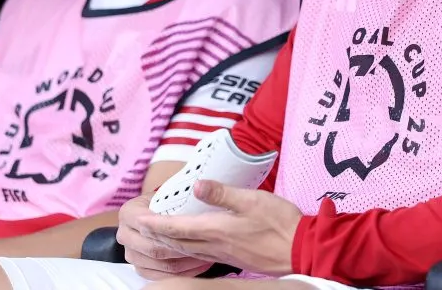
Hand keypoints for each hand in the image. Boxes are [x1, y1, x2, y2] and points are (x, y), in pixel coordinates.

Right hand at [117, 194, 212, 280]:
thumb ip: (177, 195)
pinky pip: (159, 275)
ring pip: (158, 264)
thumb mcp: (167, 193)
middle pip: (153, 248)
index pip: (149, 225)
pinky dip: (179, 273)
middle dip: (180, 249)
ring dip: (182, 263)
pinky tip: (196, 266)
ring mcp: (130, 253)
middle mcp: (124, 234)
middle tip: (202, 247)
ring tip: (203, 257)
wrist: (155, 211)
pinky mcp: (139, 267)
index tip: (193, 231)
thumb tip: (201, 189)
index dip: (171, 230)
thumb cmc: (164, 201)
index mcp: (128, 213)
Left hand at [137, 180, 302, 276]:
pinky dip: (186, 249)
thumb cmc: (279, 223)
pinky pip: (200, 255)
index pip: (178, 228)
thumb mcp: (252, 200)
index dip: (157, 224)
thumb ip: (222, 193)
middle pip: (178, 243)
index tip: (141, 220)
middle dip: (158, 236)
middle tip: (141, 229)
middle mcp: (215, 245)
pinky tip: (188, 244)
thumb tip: (197, 184)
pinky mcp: (232, 257)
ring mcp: (223, 254)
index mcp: (217, 230)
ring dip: (170, 243)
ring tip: (158, 236)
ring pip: (188, 251)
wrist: (300, 248)